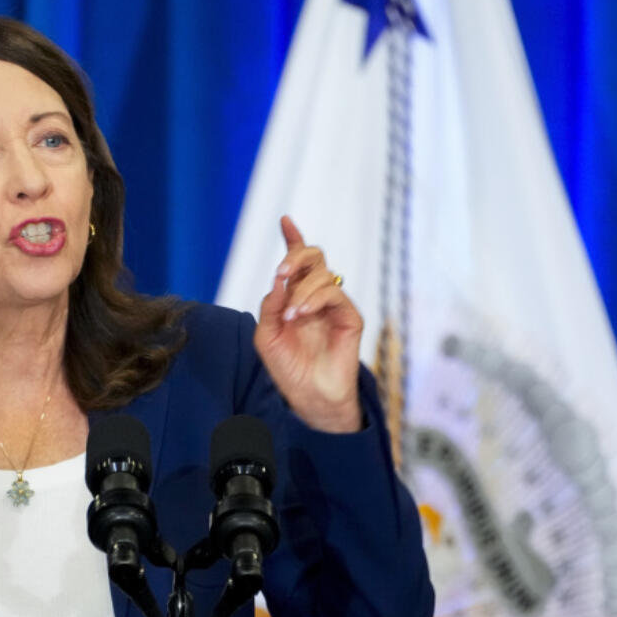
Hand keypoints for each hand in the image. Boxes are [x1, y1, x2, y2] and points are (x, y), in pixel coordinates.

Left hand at [255, 216, 363, 432]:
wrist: (309, 396)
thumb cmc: (288, 368)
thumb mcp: (267, 336)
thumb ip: (270, 306)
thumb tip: (279, 279)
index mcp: (296, 297)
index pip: (297, 262)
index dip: (293, 239)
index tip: (285, 220)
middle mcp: (316, 296)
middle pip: (314, 258)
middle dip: (297, 256)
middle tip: (282, 272)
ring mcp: (334, 305)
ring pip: (323, 274)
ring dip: (301, 290)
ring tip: (290, 316)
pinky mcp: (350, 317)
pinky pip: (334, 294)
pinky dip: (315, 300)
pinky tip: (301, 315)